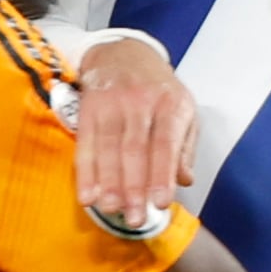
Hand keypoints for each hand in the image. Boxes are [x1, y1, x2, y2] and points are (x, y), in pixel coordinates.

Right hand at [73, 33, 197, 230]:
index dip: (162, 174)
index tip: (160, 202)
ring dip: (108, 183)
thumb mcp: (184, 111)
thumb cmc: (159, 90)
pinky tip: (87, 194)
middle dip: (134, 187)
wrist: (123, 53)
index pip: (166, 144)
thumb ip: (185, 148)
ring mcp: (112, 104)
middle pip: (135, 149)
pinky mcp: (89, 108)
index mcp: (171, 105)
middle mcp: (141, 102)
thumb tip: (184, 180)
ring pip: (109, 147)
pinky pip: (86, 143)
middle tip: (135, 218)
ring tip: (110, 210)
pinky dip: (85, 171)